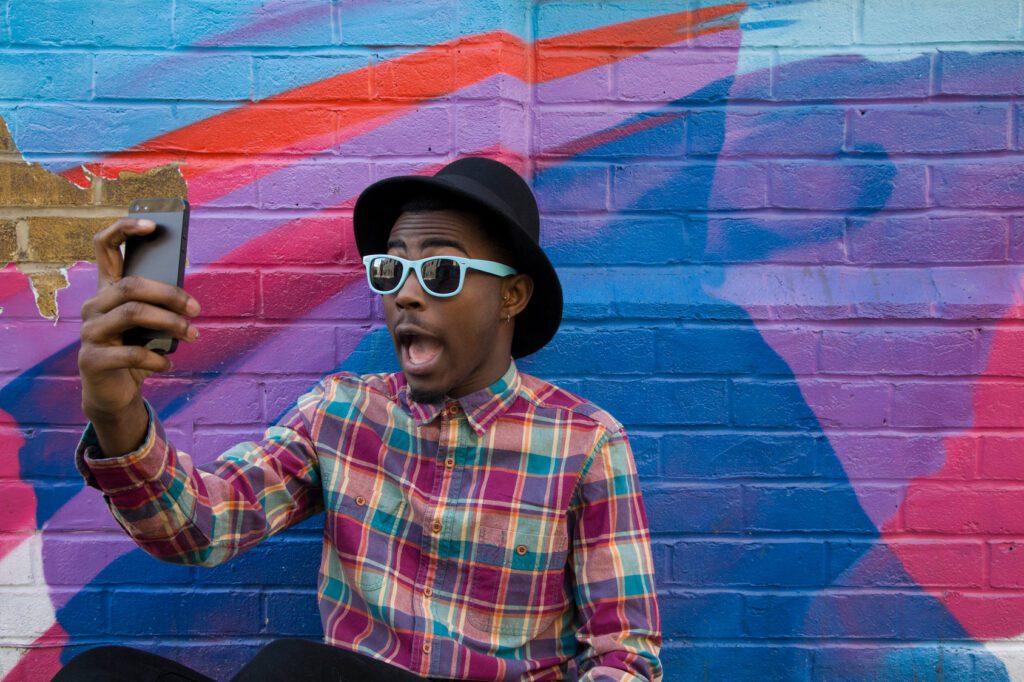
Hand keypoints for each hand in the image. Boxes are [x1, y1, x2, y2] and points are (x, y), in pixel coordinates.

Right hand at [77, 218, 200, 454]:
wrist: (114, 393)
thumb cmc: (136, 349)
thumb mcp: (149, 324)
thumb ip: (159, 305)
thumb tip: (186, 297)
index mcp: (107, 289)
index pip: (104, 246)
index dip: (125, 229)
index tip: (153, 225)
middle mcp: (93, 305)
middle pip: (131, 285)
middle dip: (170, 295)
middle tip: (197, 310)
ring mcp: (89, 332)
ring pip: (132, 314)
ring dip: (170, 324)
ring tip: (193, 335)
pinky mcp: (92, 359)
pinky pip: (131, 353)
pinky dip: (157, 358)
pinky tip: (168, 363)